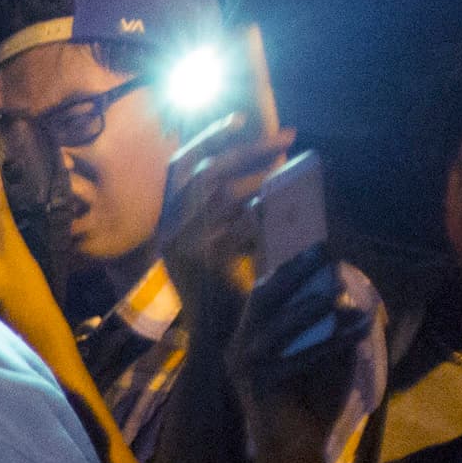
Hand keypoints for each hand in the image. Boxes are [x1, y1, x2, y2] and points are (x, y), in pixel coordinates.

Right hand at [162, 132, 297, 323]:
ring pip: (223, 192)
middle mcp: (167, 230)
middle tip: (287, 136)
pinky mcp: (203, 260)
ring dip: (263, 175)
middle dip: (247, 147)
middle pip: (203, 170)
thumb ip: (224, 216)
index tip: (243, 118)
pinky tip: (288, 204)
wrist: (215, 344)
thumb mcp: (216, 248)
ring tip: (294, 168)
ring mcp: (181, 244)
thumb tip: (260, 179)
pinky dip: (267, 210)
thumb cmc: (224, 296)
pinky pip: (241, 220)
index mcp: (167, 223)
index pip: (179, 166)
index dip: (209, 137)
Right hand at [232, 251, 372, 439]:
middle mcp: (239, 349)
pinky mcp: (261, 386)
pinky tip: (358, 329)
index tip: (319, 248)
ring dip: (308, 307)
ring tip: (336, 293)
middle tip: (324, 251)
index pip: (263, 295)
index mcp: (248, 340)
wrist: (291, 452)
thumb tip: (348, 299)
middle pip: (262, 300)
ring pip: (276, 328)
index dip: (289, 269)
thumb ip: (325, 331)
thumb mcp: (317, 358)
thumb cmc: (305, 406)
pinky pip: (299, 357)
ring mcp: (246, 368)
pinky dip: (330, 342)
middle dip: (293, 273)